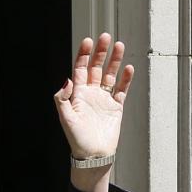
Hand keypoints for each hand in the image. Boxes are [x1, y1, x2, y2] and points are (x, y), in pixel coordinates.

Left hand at [53, 34, 133, 191]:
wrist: (93, 154)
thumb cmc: (76, 138)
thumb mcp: (64, 117)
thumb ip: (62, 98)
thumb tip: (67, 79)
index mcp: (77, 93)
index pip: (80, 68)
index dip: (83, 55)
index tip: (88, 41)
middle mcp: (90, 93)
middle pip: (96, 67)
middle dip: (100, 52)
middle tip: (106, 36)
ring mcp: (104, 99)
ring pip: (110, 75)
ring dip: (115, 61)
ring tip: (120, 46)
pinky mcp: (116, 107)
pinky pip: (121, 90)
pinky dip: (125, 79)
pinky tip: (128, 68)